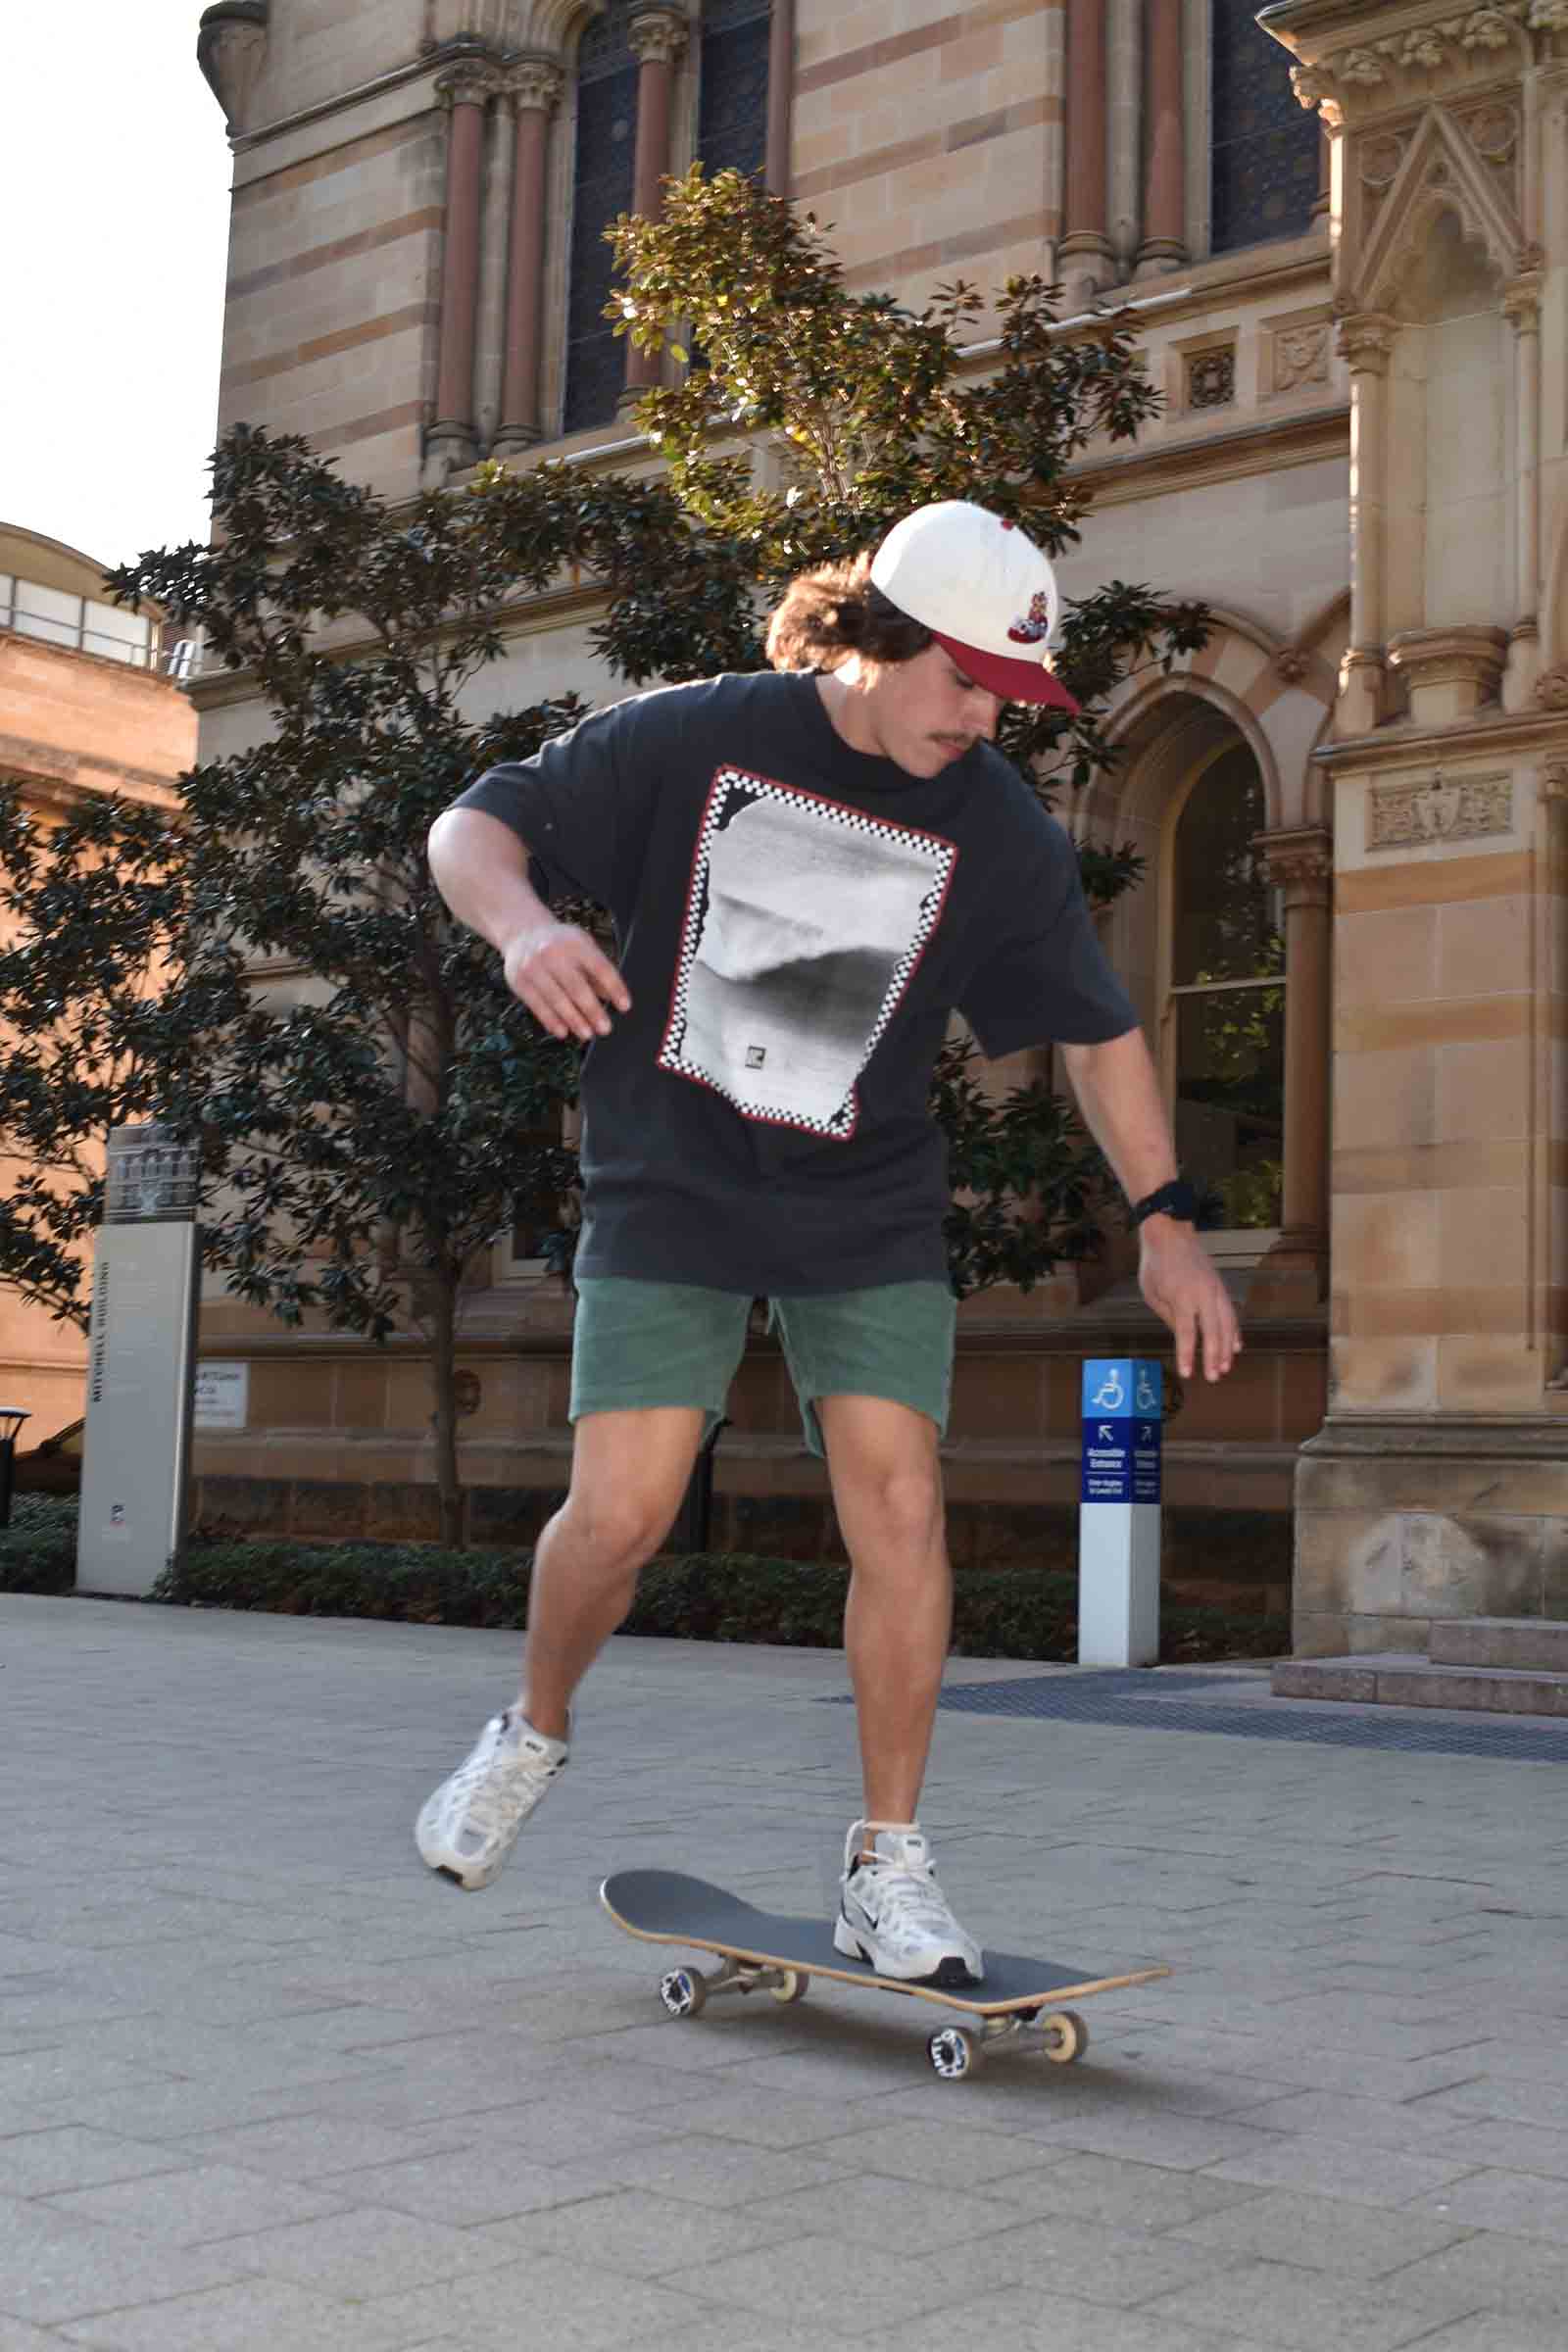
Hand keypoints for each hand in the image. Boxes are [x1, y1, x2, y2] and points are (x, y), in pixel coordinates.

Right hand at [501, 920, 630, 1040]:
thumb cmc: (559, 944)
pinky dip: (551, 1021)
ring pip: (556, 999)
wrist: (522, 933)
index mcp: (575, 943)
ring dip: (574, 1020)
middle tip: (605, 1028)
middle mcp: (553, 953)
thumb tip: (612, 997)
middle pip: (577, 987)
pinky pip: (537, 1005)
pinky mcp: (519, 981)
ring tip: (587, 1034)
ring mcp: (533, 967)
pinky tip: (563, 1031)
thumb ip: (597, 970)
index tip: (624, 1006)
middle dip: (593, 1010)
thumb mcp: (583, 947)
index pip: (600, 967)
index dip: (615, 988)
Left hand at [1138, 1221, 1240, 1381]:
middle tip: (1214, 1378)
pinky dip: (1234, 1331)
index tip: (1188, 1374)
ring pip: (1227, 1324)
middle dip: (1214, 1357)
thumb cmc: (1155, 1265)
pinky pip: (1231, 1313)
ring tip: (1225, 1368)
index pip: (1187, 1333)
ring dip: (1227, 1348)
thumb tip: (1184, 1339)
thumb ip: (1169, 1317)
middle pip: (1213, 1332)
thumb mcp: (1152, 1293)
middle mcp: (1203, 1293)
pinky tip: (1236, 1347)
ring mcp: (1215, 1289)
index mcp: (1182, 1296)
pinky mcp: (1220, 1286)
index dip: (1188, 1355)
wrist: (1170, 1233)